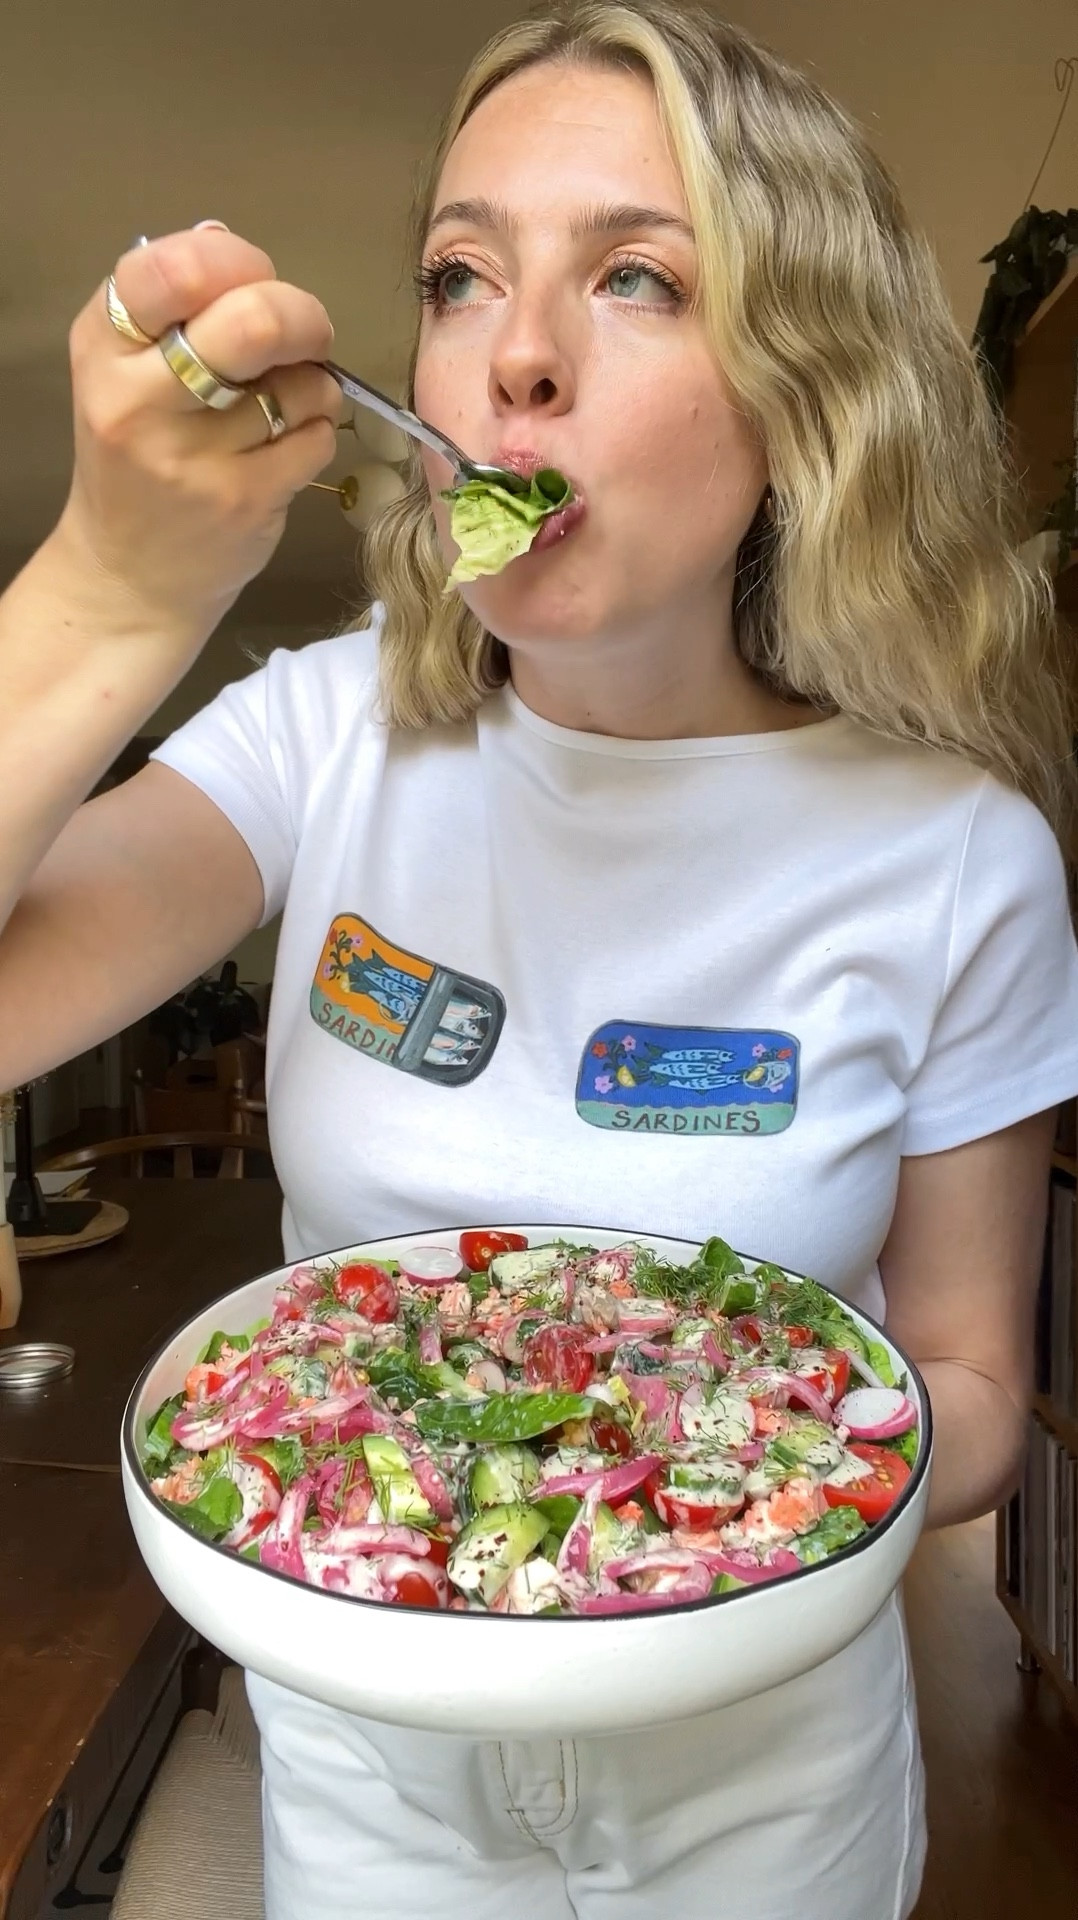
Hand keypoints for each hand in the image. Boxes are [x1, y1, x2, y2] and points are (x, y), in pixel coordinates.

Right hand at [56, 224, 342, 633]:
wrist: (129, 576)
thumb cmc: (136, 459)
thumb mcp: (125, 373)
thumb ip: (172, 306)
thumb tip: (223, 239)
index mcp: (104, 348)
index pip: (170, 269)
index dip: (235, 262)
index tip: (252, 279)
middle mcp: (139, 400)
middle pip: (254, 320)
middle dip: (302, 316)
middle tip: (306, 334)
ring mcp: (193, 457)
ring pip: (300, 383)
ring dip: (313, 385)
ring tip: (284, 405)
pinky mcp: (243, 501)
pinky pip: (316, 436)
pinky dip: (318, 432)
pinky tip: (286, 447)